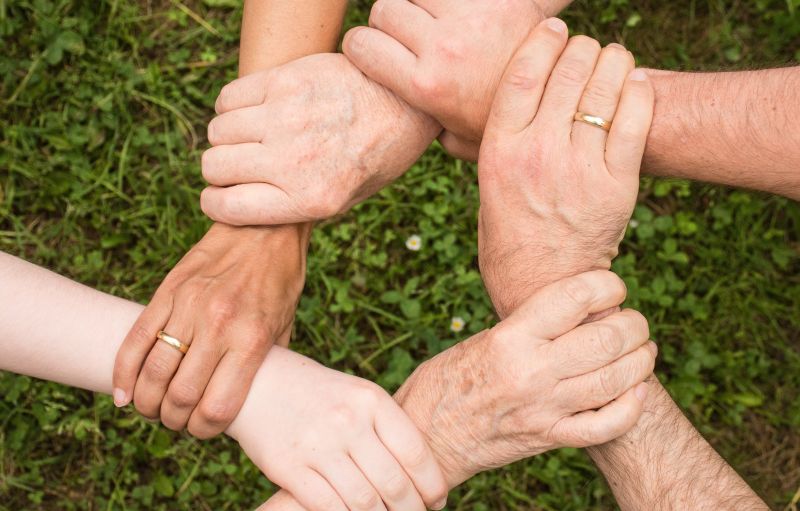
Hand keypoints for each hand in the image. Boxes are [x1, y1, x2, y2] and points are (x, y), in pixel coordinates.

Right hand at [113, 223, 308, 437]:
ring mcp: (189, 306)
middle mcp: (218, 325)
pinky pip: (136, 339)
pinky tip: (124, 393)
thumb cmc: (280, 281)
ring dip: (147, 402)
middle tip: (176, 421)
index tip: (203, 430)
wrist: (264, 228)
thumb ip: (265, 364)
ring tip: (152, 408)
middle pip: (180, 396)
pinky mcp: (168, 291)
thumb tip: (249, 400)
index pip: (217, 407)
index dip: (204, 430)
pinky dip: (123, 372)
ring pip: (153, 372)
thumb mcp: (285, 326)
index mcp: (251, 339)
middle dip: (174, 420)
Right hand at [200, 53, 439, 225]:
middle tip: (240, 164)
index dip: (215, 203)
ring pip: (218, 131)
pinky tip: (254, 110)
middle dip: (220, 170)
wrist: (406, 103)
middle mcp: (294, 161)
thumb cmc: (375, 156)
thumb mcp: (346, 199)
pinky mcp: (285, 81)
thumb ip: (295, 206)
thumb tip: (242, 206)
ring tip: (251, 136)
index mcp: (310, 199)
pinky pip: (229, 97)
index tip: (220, 196)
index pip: (227, 207)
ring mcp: (287, 118)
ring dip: (227, 137)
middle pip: (215, 167)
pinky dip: (231, 107)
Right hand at [227, 347, 448, 510]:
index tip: (436, 500)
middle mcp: (347, 421)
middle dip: (410, 510)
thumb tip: (422, 474)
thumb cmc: (319, 395)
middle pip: (394, 483)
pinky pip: (328, 507)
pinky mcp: (289, 467)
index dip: (432, 485)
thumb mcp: (357, 396)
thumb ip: (386, 427)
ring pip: (364, 502)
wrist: (258, 383)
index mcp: (370, 400)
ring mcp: (317, 445)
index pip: (415, 452)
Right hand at [256, 271, 654, 509]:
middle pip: (606, 338)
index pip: (575, 298)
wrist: (425, 437)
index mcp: (510, 338)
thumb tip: (578, 309)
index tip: (613, 286)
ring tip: (643, 349)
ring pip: (615, 380)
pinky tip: (635, 391)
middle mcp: (531, 371)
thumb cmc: (446, 381)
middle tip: (635, 321)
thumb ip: (528, 327)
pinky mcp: (549, 438)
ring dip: (641, 360)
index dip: (607, 285)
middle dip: (633, 324)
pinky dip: (631, 407)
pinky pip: (605, 425)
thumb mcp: (482, 339)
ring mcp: (544, 409)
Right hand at [343, 0, 546, 159]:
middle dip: (389, 22)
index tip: (372, 51)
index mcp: (424, 85)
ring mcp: (469, 18)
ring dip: (418, 4)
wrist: (560, 97)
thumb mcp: (458, 139)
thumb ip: (423, 126)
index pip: (360, 44)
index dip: (361, 46)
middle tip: (407, 37)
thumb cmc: (503, 124)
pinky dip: (447, 0)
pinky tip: (457, 14)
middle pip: (385, 9)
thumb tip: (400, 123)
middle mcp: (442, 48)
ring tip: (433, 22)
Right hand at [477, 21, 654, 316]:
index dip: (542, 40)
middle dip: (581, 48)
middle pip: (567, 72)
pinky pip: (635, 119)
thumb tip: (489, 103)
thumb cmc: (508, 235)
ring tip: (613, 59)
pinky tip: (635, 82)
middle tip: (586, 47)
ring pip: (604, 88)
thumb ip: (491, 142)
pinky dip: (638, 91)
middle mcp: (538, 153)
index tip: (554, 28)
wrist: (542, 285)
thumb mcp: (486, 185)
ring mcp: (579, 168)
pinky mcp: (616, 185)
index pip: (522, 73)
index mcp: (499, 150)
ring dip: (613, 61)